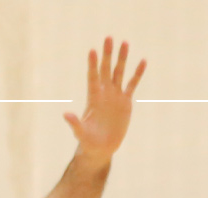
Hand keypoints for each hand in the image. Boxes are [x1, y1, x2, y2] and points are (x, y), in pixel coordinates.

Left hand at [64, 38, 145, 165]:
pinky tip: (142, 61)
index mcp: (93, 99)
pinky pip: (132, 84)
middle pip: (106, 70)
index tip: (92, 51)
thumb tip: (65, 114)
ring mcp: (115, 96)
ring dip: (122, 58)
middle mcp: (104, 93)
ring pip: (119, 73)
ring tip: (125, 42)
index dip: (92, 65)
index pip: (92, 77)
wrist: (101, 148)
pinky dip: (137, 73)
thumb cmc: (88, 142)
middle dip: (107, 54)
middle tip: (108, 38)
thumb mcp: (81, 133)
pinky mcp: (125, 102)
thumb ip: (74, 123)